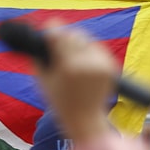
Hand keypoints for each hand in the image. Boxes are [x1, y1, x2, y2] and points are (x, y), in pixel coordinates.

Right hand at [33, 24, 116, 143]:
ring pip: (87, 38)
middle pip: (74, 34)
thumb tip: (40, 32)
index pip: (59, 34)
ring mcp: (102, 64)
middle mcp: (88, 64)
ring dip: (77, 42)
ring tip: (69, 53)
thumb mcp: (42, 79)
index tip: (47, 30)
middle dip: (64, 36)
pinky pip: (97, 48)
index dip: (51, 29)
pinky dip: (88, 50)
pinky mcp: (111, 66)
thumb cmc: (60, 101)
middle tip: (57, 41)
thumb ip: (38, 55)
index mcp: (69, 68)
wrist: (85, 119)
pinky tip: (81, 59)